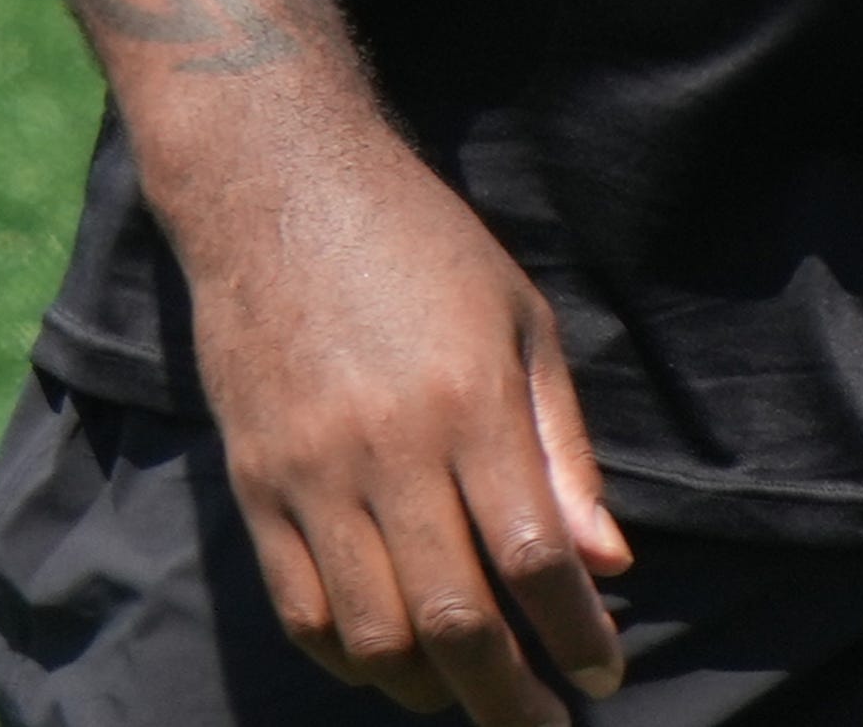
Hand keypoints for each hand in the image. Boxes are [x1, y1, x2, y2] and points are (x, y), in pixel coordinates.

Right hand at [173, 116, 630, 720]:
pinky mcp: (255, 487)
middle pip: (455, 621)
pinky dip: (353, 661)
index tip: (607, 672)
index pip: (534, 559)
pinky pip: (302, 613)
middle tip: (550, 721)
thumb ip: (563, 450)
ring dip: (434, 689)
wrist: (279, 190)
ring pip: (374, 637)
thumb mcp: (522, 322)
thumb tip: (608, 565)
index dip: (576, 634)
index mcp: (470, 402)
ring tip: (476, 692)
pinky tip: (395, 662)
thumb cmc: (423, 249)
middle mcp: (389, 450)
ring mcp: (312, 476)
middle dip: (512, 696)